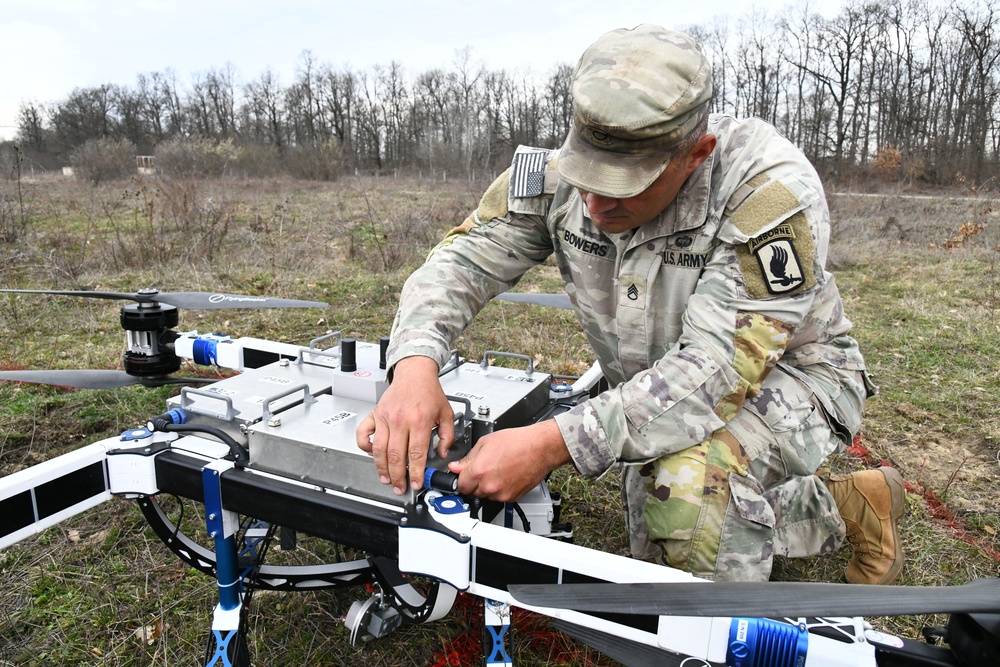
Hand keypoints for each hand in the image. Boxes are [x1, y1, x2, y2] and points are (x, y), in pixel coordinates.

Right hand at [355, 356, 453, 494]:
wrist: (415, 373)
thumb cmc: (429, 392)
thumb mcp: (446, 413)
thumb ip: (447, 436)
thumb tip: (441, 454)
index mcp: (420, 421)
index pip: (416, 453)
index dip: (416, 472)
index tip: (416, 483)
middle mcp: (400, 420)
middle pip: (396, 456)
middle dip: (398, 476)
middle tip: (400, 487)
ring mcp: (385, 418)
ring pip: (379, 449)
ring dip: (381, 468)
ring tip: (386, 479)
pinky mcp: (375, 414)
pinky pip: (363, 433)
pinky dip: (364, 446)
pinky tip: (372, 455)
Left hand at [448, 420, 571, 500]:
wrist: (540, 448)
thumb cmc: (517, 442)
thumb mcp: (486, 443)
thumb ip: (468, 458)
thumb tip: (455, 467)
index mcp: (479, 470)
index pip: (460, 485)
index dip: (462, 478)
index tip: (465, 475)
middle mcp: (489, 485)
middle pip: (472, 492)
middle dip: (474, 482)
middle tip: (485, 469)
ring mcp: (501, 494)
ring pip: (485, 496)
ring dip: (487, 487)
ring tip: (498, 470)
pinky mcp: (512, 498)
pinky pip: (499, 497)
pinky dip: (500, 490)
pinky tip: (506, 476)